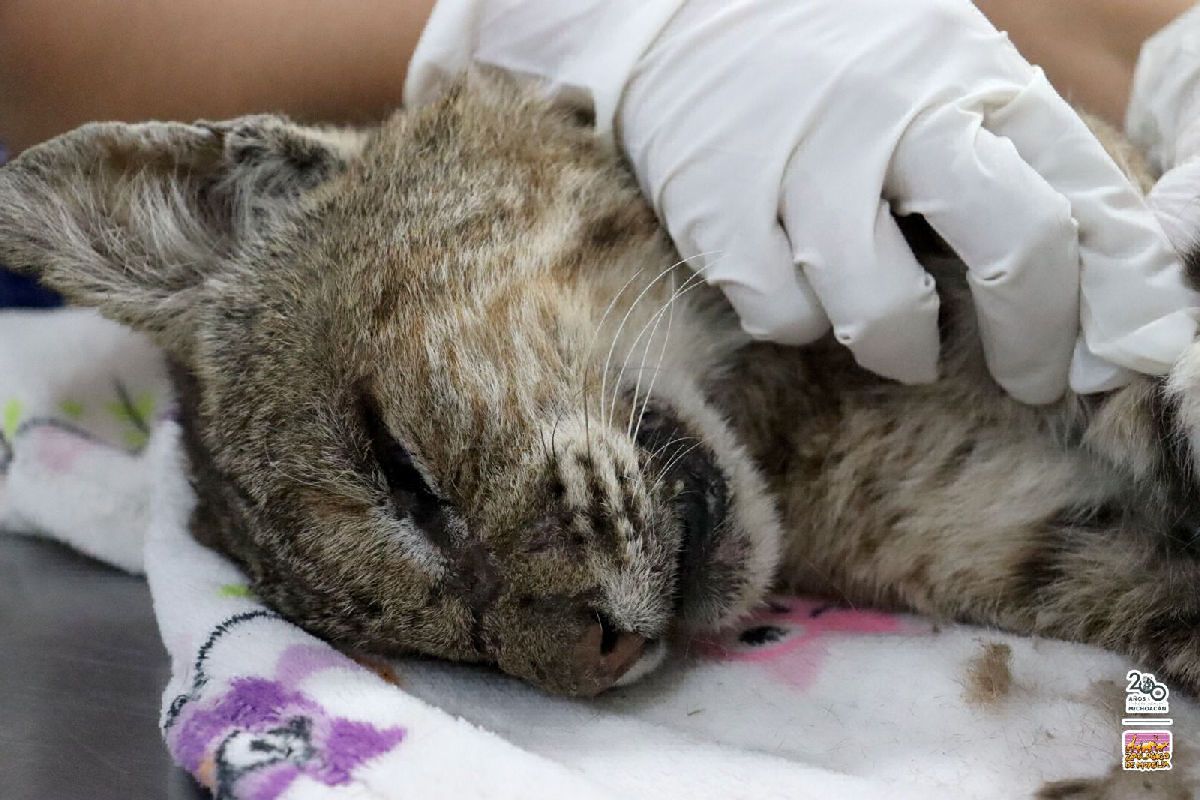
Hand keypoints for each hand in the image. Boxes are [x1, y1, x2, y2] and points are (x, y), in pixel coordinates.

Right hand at [408, 0, 1196, 401]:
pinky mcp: (721, 210)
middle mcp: (898, 112)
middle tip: (1024, 378)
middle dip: (1032, 341)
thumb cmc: (836, 65)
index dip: (1111, 304)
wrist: (684, 15)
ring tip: (892, 331)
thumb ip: (1022, 168)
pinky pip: (786, 319)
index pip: (1082, 201)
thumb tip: (1103, 297)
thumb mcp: (943, 80)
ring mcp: (805, 164)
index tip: (1095, 362)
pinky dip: (801, 321)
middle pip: (1015, 249)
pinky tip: (797, 278)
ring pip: (887, 312)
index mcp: (972, 77)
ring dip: (901, 346)